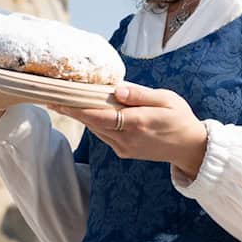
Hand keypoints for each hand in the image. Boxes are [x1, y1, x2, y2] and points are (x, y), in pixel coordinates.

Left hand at [49, 83, 207, 177]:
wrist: (190, 148)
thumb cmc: (180, 118)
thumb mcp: (167, 99)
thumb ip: (141, 95)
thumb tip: (117, 90)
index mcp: (137, 123)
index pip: (99, 115)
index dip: (77, 108)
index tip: (59, 100)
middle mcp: (127, 138)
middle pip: (92, 123)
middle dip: (72, 110)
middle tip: (51, 97)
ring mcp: (124, 148)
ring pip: (96, 129)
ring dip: (81, 116)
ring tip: (63, 101)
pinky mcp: (124, 152)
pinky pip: (104, 134)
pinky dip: (94, 122)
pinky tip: (87, 111)